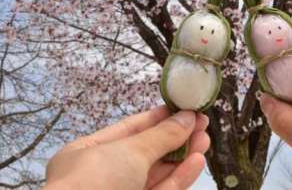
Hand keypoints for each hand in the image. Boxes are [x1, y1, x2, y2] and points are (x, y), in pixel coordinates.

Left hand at [44, 106, 209, 189]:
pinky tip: (197, 160)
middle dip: (175, 137)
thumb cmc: (92, 183)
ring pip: (157, 174)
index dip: (157, 118)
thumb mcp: (128, 151)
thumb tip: (186, 118)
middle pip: (146, 152)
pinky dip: (180, 177)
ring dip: (182, 156)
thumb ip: (161, 135)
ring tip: (204, 138)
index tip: (183, 109)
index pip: (127, 130)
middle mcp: (103, 176)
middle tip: (201, 123)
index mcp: (87, 154)